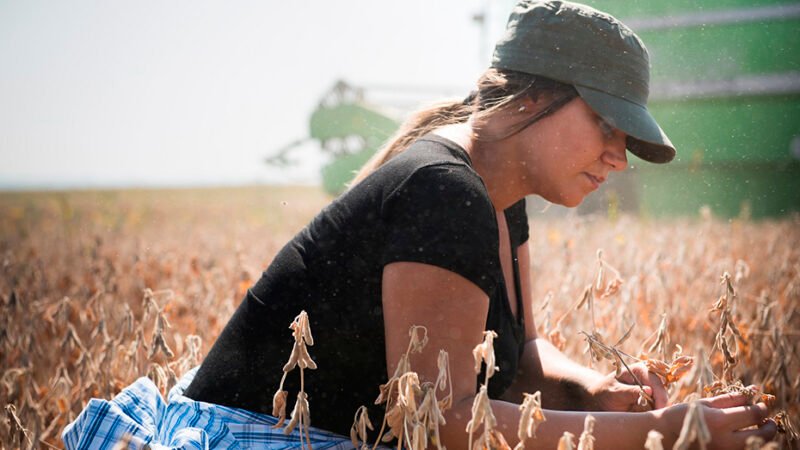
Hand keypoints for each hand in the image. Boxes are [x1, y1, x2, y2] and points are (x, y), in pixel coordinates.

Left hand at [587, 362, 666, 411]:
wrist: (600, 401)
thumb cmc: (605, 392)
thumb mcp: (615, 392)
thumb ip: (630, 392)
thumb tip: (649, 390)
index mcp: (640, 370)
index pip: (655, 382)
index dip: (659, 396)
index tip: (658, 409)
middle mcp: (649, 379)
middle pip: (662, 394)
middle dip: (659, 406)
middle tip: (654, 418)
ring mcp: (652, 392)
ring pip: (661, 404)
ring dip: (655, 412)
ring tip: (641, 416)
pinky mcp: (651, 403)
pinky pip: (657, 411)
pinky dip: (652, 416)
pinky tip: (645, 419)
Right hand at [658, 391, 776, 448]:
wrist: (665, 435)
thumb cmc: (683, 415)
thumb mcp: (705, 403)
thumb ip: (730, 398)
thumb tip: (753, 390)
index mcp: (719, 422)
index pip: (753, 415)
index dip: (762, 408)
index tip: (762, 404)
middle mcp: (726, 440)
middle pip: (761, 434)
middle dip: (769, 426)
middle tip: (768, 419)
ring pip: (756, 445)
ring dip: (762, 436)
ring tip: (758, 428)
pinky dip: (749, 443)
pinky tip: (745, 436)